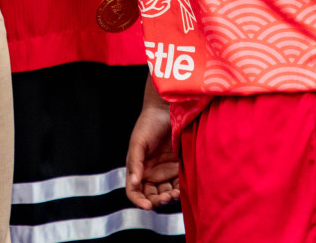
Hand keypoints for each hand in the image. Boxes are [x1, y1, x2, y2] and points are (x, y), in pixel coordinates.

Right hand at [124, 90, 179, 209]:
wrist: (167, 111)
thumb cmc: (148, 124)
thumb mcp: (138, 142)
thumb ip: (135, 163)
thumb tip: (133, 182)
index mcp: (137, 169)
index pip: (134, 191)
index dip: (139, 201)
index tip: (148, 206)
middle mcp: (150, 173)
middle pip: (151, 196)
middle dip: (157, 201)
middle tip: (166, 198)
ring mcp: (165, 172)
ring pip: (166, 193)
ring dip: (169, 197)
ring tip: (175, 194)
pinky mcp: (178, 168)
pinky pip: (179, 184)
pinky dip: (180, 189)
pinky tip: (182, 189)